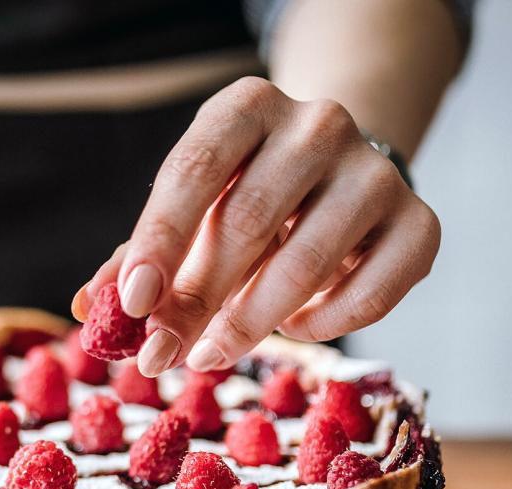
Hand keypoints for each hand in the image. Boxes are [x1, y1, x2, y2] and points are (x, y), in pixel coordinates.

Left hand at [73, 77, 440, 377]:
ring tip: (213, 353)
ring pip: (309, 260)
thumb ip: (140, 260)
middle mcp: (318, 124)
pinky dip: (325, 324)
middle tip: (160, 358)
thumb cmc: (241, 201)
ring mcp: (375, 171)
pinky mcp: (420, 222)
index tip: (133, 305)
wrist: (336, 179)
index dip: (160, 240)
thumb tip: (91, 310)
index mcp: (247, 108)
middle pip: (249, 220)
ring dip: (253, 321)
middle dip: (198, 301)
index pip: (195, 170)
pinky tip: (294, 328)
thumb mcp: (187, 217)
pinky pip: (373, 290)